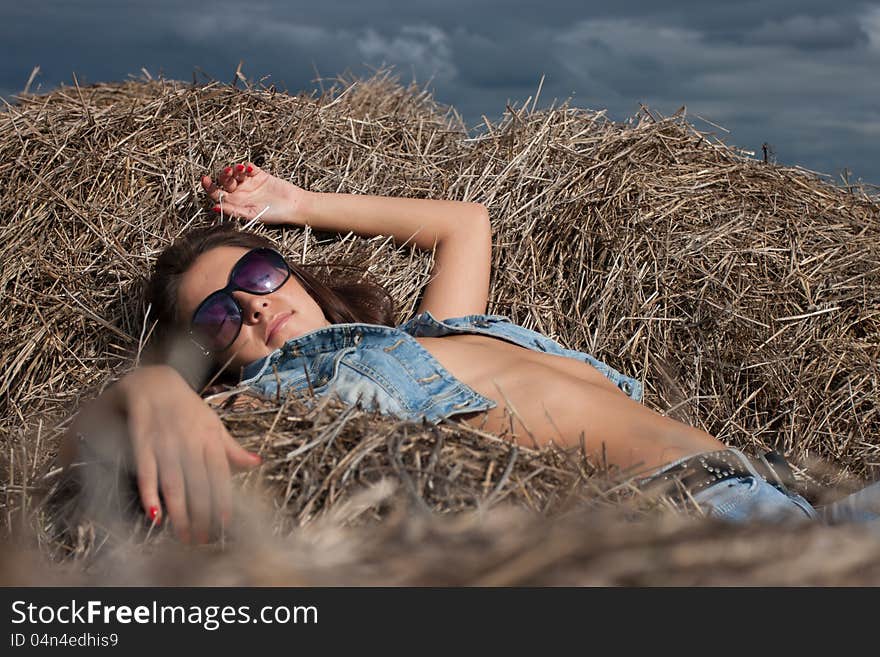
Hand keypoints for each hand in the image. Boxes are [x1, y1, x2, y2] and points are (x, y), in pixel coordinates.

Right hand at [65, 365, 260, 543]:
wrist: (154, 381)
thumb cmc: (187, 407)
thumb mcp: (214, 424)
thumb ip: (232, 448)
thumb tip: (258, 463)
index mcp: (210, 438)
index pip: (219, 474)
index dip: (222, 499)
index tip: (224, 523)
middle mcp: (190, 441)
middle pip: (197, 483)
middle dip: (200, 513)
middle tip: (200, 539)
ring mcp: (166, 441)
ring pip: (174, 481)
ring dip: (179, 510)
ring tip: (182, 534)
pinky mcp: (142, 440)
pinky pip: (147, 470)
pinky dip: (149, 492)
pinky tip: (154, 513)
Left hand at [201, 162, 307, 225]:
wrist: (294, 205)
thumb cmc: (274, 214)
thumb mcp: (251, 214)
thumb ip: (233, 211)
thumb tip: (213, 208)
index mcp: (235, 203)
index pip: (217, 194)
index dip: (209, 187)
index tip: (205, 179)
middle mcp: (240, 193)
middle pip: (224, 181)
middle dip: (224, 175)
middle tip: (229, 172)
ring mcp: (249, 183)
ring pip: (235, 173)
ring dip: (235, 169)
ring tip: (240, 170)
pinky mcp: (259, 175)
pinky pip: (248, 168)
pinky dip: (247, 167)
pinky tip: (250, 169)